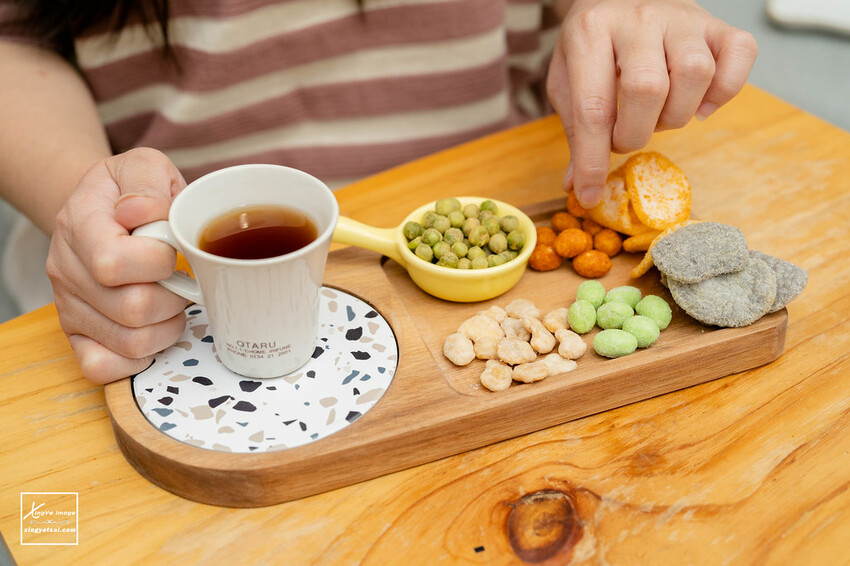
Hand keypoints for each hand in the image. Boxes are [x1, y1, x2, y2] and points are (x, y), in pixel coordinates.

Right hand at [47, 148, 189, 383]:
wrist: (103, 209)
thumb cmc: (132, 191)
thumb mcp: (144, 165)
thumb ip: (148, 181)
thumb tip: (141, 212)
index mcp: (80, 224)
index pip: (114, 263)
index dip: (159, 262)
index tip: (173, 251)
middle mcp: (67, 269)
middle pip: (132, 309)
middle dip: (174, 297)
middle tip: (182, 280)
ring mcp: (70, 306)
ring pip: (130, 343)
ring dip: (166, 327)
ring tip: (171, 302)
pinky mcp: (77, 334)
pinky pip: (102, 368)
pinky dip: (138, 359)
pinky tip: (152, 330)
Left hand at [547, 0, 757, 206]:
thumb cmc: (593, 45)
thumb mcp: (569, 81)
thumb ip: (576, 130)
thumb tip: (580, 185)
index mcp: (590, 32)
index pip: (593, 107)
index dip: (593, 159)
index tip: (591, 192)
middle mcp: (638, 17)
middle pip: (647, 89)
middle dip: (635, 133)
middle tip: (626, 136)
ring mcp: (682, 16)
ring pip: (696, 73)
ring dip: (677, 114)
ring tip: (659, 114)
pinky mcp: (716, 22)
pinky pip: (739, 55)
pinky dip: (724, 91)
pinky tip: (699, 102)